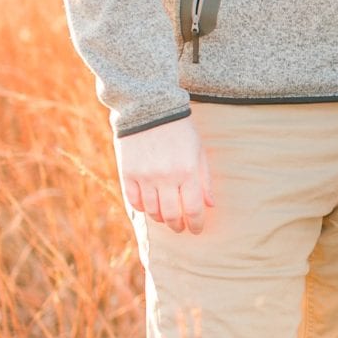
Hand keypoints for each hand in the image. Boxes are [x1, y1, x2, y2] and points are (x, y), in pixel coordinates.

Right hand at [116, 114, 213, 233]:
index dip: (196, 224)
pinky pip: (134, 201)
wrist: (149, 107)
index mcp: (187, 171)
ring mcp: (145, 176)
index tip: (197, 229)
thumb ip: (205, 179)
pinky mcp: (127, 173)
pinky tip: (149, 206)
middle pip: (172, 215)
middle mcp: (166, 177)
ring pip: (152, 211)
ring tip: (166, 218)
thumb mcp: (198, 150)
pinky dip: (142, 208)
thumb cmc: (180, 129)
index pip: (193, 209)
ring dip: (161, 219)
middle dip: (178, 226)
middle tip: (181, 227)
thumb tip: (210, 205)